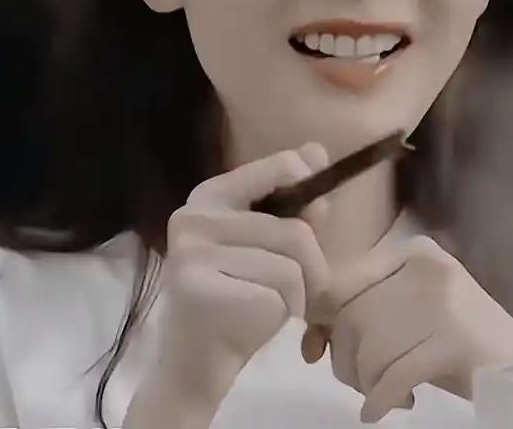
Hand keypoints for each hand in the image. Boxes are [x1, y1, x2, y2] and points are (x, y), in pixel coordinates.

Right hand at [154, 144, 331, 402]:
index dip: (307, 184)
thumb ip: (292, 203)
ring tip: (272, 304)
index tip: (317, 212)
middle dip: (311, 266)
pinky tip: (255, 321)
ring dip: (298, 293)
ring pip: (290, 265)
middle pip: (294, 231)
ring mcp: (194, 254)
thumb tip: (318, 151)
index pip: (275, 168)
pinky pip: (279, 294)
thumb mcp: (266, 243)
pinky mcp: (204, 290)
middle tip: (300, 288)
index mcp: (208, 196)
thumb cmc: (239, 295)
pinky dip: (283, 312)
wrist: (197, 361)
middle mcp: (194, 218)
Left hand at [310, 235, 512, 423]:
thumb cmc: (458, 344)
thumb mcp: (410, 311)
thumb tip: (309, 332)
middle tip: (365, 384)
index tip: (315, 352)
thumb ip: (365, 308)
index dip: (321, 321)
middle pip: (351, 318)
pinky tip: (387, 410)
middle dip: (345, 361)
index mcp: (413, 250)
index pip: (341, 282)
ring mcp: (443, 301)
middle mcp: (426, 267)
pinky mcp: (455, 340)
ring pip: (369, 349)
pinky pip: (394, 376)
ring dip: (367, 384)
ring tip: (389, 394)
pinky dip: (381, 400)